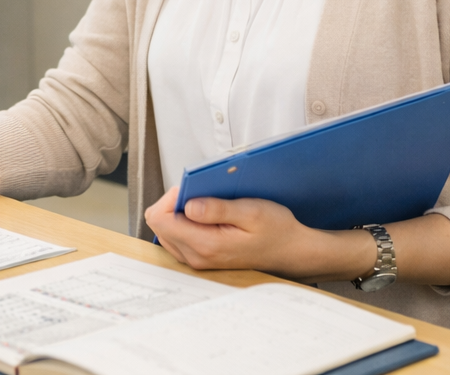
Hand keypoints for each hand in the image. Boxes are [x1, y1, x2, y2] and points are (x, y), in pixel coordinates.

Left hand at [142, 187, 366, 279]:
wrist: (290, 252)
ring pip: (166, 230)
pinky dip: (187, 222)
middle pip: (159, 223)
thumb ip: (217, 209)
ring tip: (208, 205)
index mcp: (205, 244)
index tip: (192, 189)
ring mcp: (197, 260)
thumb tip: (187, 206)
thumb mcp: (251, 212)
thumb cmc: (276, 230)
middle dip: (175, 203)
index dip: (171, 196)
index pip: (160, 218)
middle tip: (202, 195)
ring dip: (180, 213)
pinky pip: (178, 236)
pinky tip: (208, 216)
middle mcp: (196, 257)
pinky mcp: (201, 258)